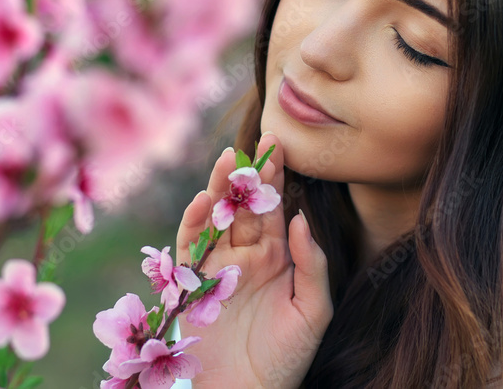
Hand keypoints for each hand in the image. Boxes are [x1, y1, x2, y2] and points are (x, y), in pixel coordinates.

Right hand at [175, 133, 333, 388]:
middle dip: (249, 174)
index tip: (280, 144)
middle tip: (257, 143)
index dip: (276, 177)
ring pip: (216, 218)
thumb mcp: (313, 311)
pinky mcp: (191, 285)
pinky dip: (193, 223)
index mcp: (277, 258)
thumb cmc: (286, 359)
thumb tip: (300, 216)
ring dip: (220, 189)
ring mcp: (217, 268)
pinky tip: (202, 200)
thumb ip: (311, 264)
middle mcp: (245, 256)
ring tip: (228, 160)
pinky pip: (190, 247)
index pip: (276, 208)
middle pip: (244, 206)